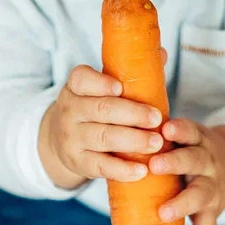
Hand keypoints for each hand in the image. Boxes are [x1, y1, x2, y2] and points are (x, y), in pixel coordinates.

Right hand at [39, 63, 164, 190]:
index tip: (120, 87)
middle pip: (101, 110)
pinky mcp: (78, 162)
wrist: (62, 142)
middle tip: (157, 118)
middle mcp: (70, 111)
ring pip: (103, 138)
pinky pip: (101, 166)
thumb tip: (162, 54)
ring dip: (133, 140)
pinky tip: (142, 170)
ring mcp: (72, 138)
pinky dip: (122, 169)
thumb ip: (130, 73)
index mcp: (76, 87)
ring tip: (157, 143)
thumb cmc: (92, 110)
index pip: (81, 79)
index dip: (100, 83)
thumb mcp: (101, 90)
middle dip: (132, 114)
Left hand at [151, 119, 224, 224]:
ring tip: (163, 213)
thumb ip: (160, 141)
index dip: (180, 130)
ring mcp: (213, 188)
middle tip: (154, 166)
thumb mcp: (187, 140)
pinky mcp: (214, 212)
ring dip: (181, 203)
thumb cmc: (194, 153)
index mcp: (199, 142)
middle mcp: (209, 164)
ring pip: (200, 194)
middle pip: (195, 160)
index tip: (165, 129)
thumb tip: (111, 147)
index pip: (191, 131)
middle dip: (175, 163)